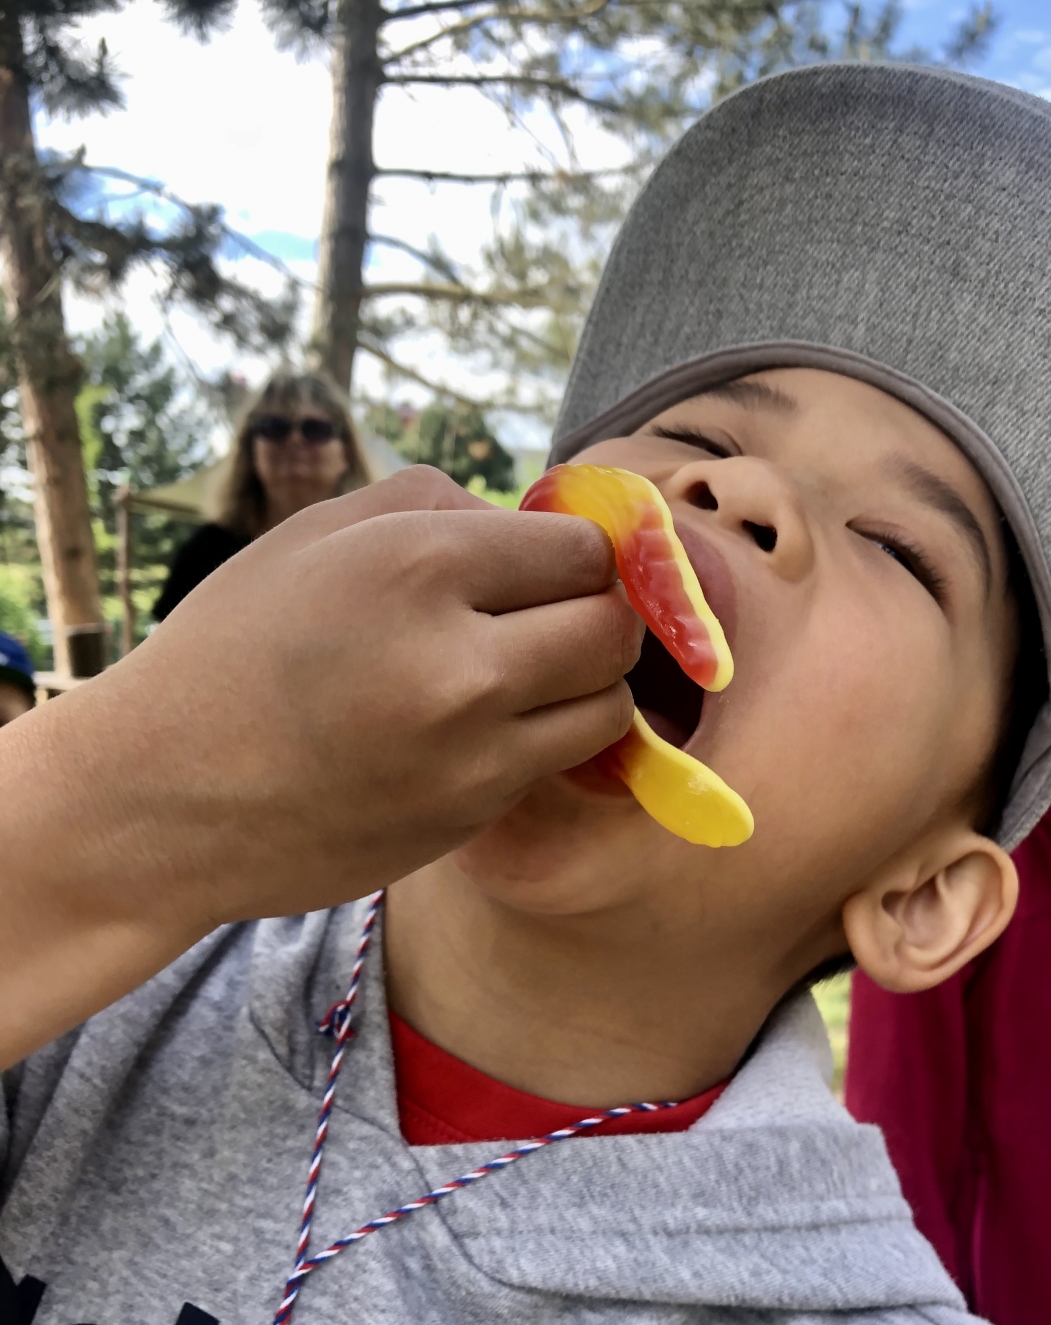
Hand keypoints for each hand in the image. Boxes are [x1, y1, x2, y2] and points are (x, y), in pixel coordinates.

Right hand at [0, 467, 641, 1062]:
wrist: (163, 799)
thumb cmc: (230, 649)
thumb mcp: (314, 536)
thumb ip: (436, 504)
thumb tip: (530, 520)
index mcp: (419, 567)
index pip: (583, 551)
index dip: (577, 551)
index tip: (550, 561)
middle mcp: (463, 665)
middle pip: (613, 630)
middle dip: (598, 613)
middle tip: (554, 612)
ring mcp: (472, 756)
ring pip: (606, 708)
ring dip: (585, 683)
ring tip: (528, 671)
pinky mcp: (469, 820)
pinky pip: (551, 764)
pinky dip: (539, 739)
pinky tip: (478, 726)